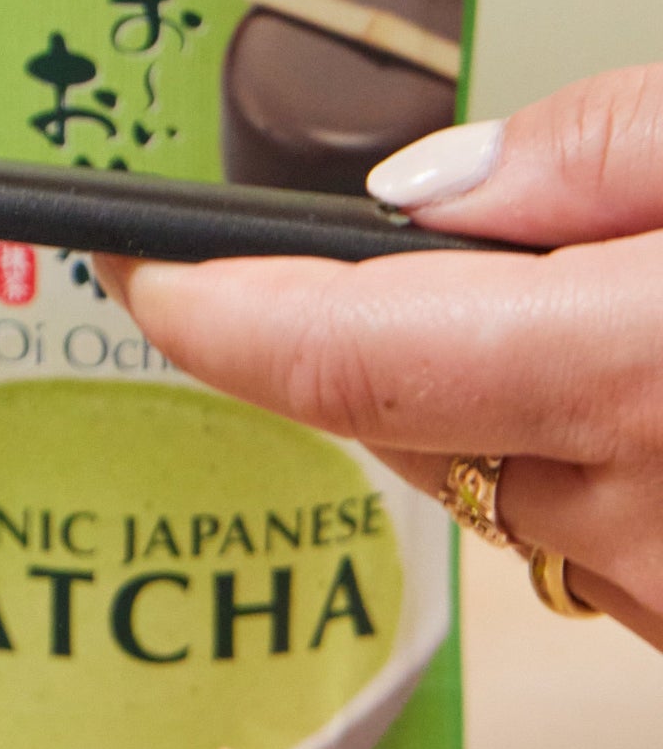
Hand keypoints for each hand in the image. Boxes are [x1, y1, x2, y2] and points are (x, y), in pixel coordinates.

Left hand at [96, 65, 662, 649]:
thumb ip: (602, 152)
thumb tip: (428, 190)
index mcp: (640, 375)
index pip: (339, 356)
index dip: (214, 316)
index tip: (137, 269)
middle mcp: (635, 520)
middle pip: (397, 415)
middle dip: (393, 327)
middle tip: (476, 248)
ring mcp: (662, 595)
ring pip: (483, 477)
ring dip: (503, 392)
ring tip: (635, 309)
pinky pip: (577, 532)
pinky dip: (583, 458)